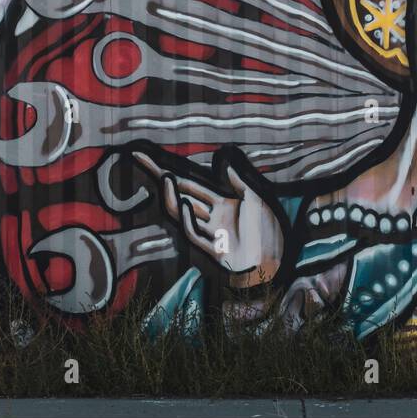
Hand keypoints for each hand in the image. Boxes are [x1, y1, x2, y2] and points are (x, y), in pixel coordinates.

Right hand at [133, 151, 283, 286]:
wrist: (275, 258)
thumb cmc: (266, 230)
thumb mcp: (255, 200)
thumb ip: (238, 183)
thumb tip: (223, 161)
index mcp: (219, 204)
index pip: (190, 184)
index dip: (173, 173)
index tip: (155, 160)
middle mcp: (210, 216)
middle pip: (180, 195)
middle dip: (163, 179)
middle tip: (140, 159)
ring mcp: (209, 232)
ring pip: (182, 214)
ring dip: (172, 197)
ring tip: (166, 179)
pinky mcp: (213, 249)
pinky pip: (195, 234)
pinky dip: (188, 220)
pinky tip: (184, 205)